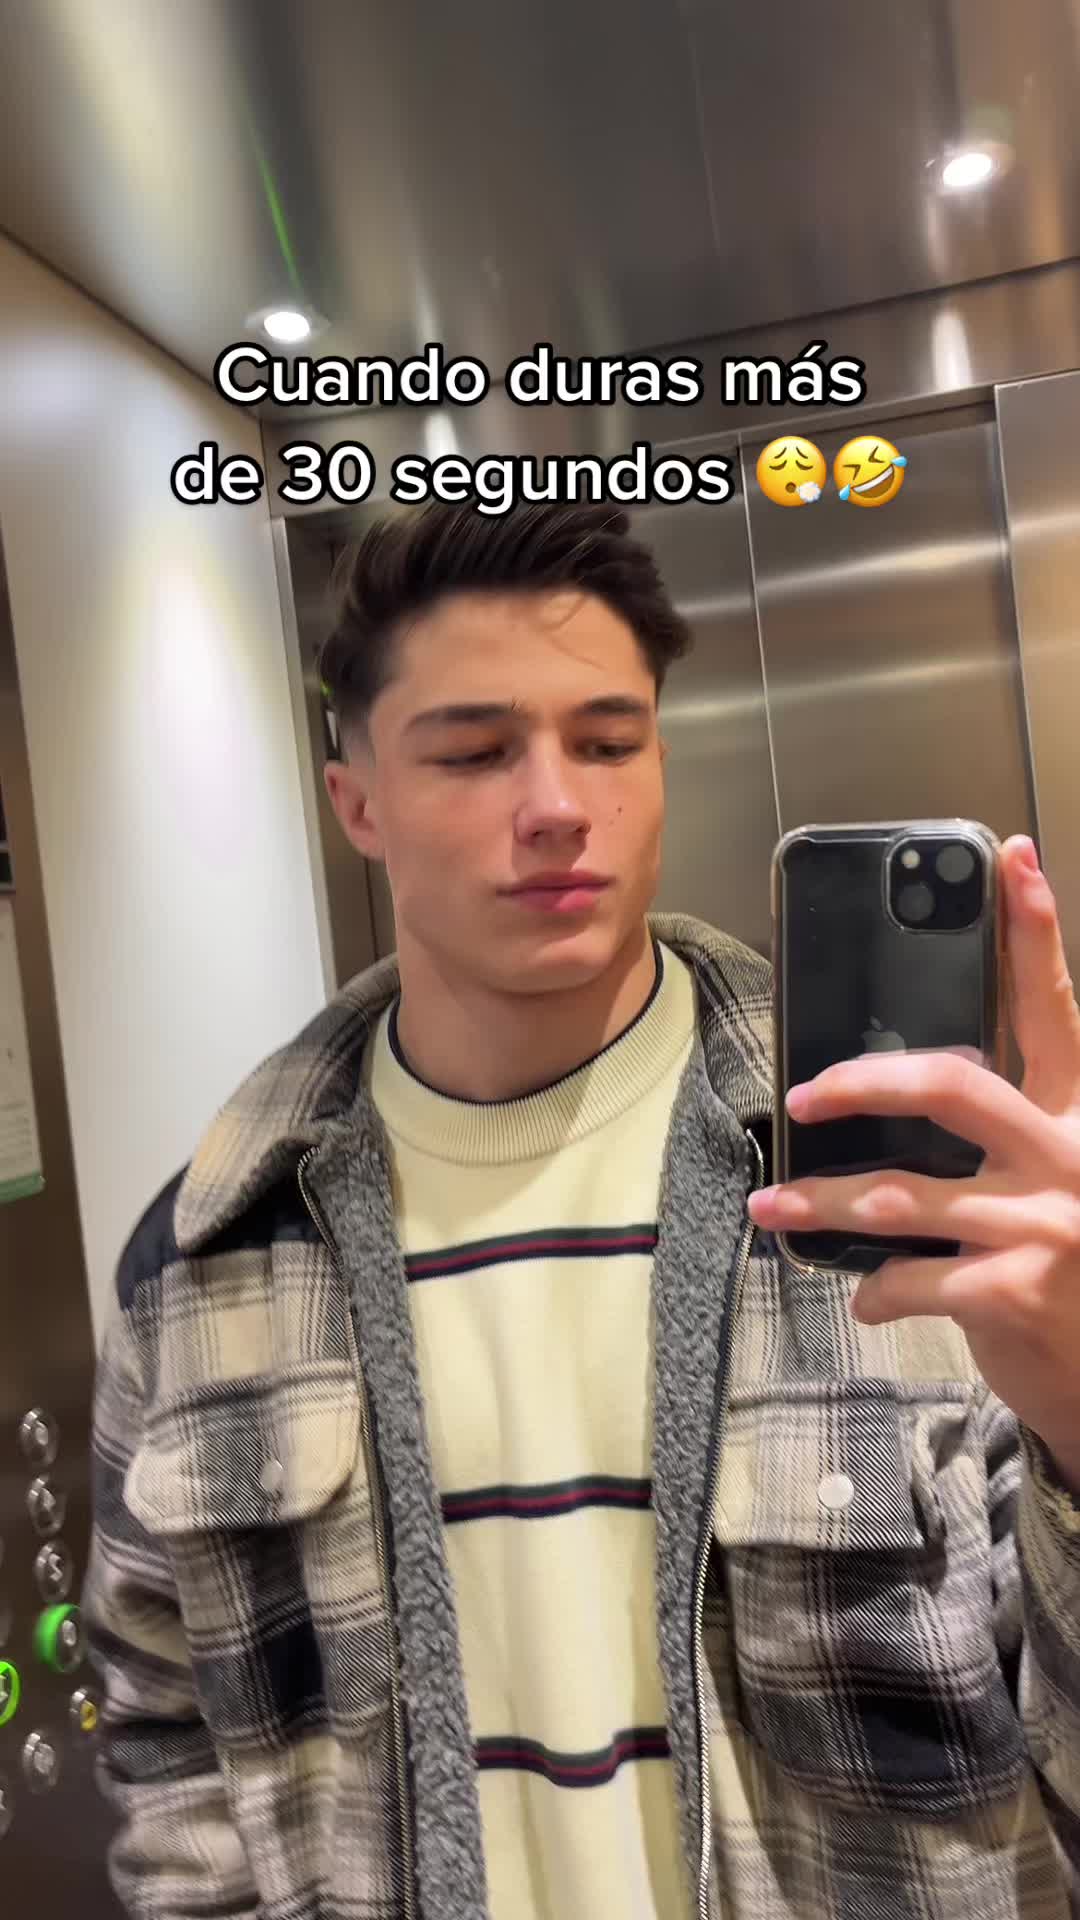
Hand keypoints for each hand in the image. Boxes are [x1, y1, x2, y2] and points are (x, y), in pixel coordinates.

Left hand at [748, 836, 1079, 1487]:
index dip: (1035, 932)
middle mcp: (1070, 1158)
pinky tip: (864, 1297)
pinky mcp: (1011, 1291)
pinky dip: (873, 1289)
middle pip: (952, 1085)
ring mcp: (1043, 1226)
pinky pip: (904, 1275)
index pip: (1057, 1011)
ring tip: (773, 1206)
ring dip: (817, 1202)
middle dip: (862, 1082)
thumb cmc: (1076, 1273)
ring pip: (896, 1194)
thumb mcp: (1061, 1186)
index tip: (1010, 860)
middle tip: (804, 1091)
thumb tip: (902, 1095)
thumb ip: (1007, 1136)